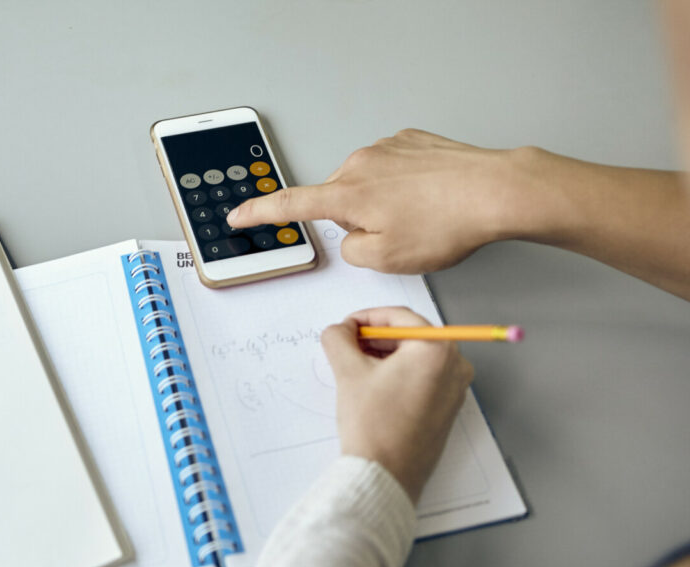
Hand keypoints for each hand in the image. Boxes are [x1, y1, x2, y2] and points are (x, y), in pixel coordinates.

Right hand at [227, 129, 531, 273]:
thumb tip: (351, 236)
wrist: (495, 190)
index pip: (290, 204)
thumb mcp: (387, 259)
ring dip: (383, 204)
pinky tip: (429, 199)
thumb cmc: (446, 224)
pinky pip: (392, 170)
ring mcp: (386, 147)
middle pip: (339, 200)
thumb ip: (352, 251)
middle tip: (394, 237)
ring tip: (421, 218)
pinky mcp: (411, 140)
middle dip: (357, 221)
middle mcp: (359, 164)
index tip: (238, 214)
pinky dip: (403, 187)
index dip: (260, 213)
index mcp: (347, 194)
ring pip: (367, 186)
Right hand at [320, 306, 473, 501]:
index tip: (345, 327)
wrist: (385, 476)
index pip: (399, 316)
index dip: (366, 318)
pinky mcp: (448, 408)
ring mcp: (456, 389)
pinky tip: (374, 386)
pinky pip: (424, 378)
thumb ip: (339, 339)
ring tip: (357, 367)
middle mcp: (455, 365)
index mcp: (436, 349)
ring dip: (386, 356)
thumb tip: (339, 330)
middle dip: (376, 337)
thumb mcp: (348, 372)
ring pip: (416, 357)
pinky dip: (399, 374)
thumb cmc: (373, 425)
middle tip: (348, 346)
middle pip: (411, 335)